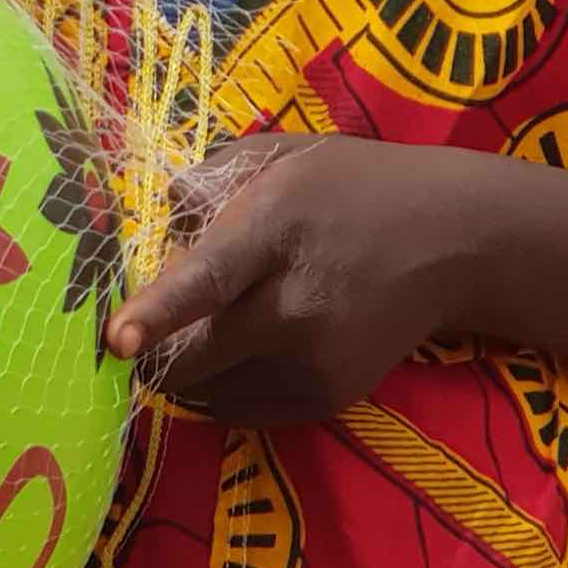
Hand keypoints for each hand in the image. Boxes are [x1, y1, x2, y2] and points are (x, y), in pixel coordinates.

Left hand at [105, 134, 486, 426]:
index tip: (115, 338)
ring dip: (185, 369)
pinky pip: (239, 411)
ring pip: (208, 391)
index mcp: (275, 231)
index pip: (209, 280)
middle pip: (195, 356)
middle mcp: (296, 306)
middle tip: (147, 324)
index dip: (158, 311)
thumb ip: (210, 178)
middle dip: (154, 348)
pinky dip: (219, 388)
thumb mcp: (281, 156)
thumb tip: (160, 213)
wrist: (451, 243)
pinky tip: (236, 350)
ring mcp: (315, 361)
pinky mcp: (326, 398)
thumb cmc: (351, 188)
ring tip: (210, 326)